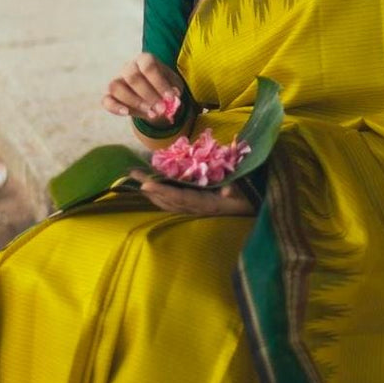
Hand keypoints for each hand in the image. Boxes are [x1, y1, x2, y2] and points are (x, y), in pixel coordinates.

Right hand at [102, 53, 182, 120]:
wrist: (155, 98)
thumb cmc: (164, 87)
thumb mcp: (173, 86)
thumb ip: (173, 90)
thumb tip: (172, 96)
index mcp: (145, 60)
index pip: (148, 66)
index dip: (159, 83)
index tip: (170, 97)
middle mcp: (129, 67)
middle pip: (132, 77)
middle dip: (148, 95)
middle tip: (161, 108)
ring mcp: (118, 80)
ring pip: (116, 87)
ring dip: (134, 102)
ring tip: (150, 112)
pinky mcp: (110, 95)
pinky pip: (106, 100)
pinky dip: (115, 107)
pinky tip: (126, 113)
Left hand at [129, 170, 254, 216]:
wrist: (251, 208)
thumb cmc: (247, 197)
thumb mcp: (245, 192)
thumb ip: (237, 190)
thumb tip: (229, 190)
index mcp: (206, 204)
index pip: (180, 198)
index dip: (162, 191)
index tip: (146, 183)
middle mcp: (196, 209)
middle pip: (167, 200)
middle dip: (149, 188)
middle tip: (132, 173)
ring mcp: (194, 209)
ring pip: (167, 202)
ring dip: (151, 192)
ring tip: (137, 178)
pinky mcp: (194, 207)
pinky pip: (173, 202)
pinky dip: (160, 195)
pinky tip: (151, 188)